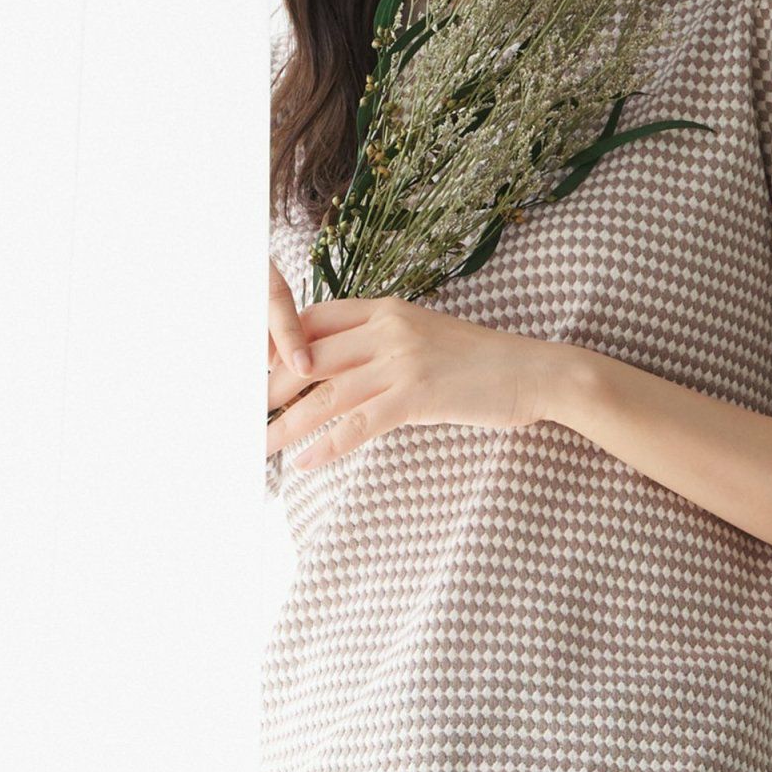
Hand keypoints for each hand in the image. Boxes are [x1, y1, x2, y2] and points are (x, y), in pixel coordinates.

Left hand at [266, 286, 567, 470]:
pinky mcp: (418, 395)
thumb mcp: (426, 338)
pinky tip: (305, 463)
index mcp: (386, 309)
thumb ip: (382, 345)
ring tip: (257, 447)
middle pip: (309, 357)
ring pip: (325, 394)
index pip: (313, 320)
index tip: (251, 373)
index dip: (277, 347)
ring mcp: (402, 361)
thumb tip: (341, 372)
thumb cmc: (482, 363)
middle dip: (267, 389)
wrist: (536, 371)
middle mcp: (387, 329)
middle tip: (236, 415)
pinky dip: (328, 446)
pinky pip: (360, 424)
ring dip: (286, 425)